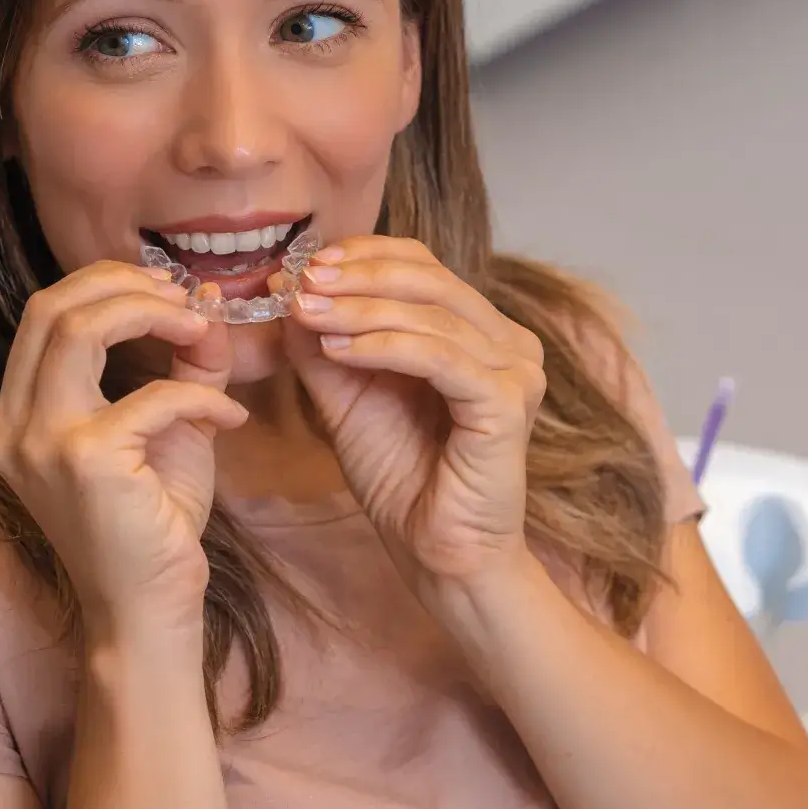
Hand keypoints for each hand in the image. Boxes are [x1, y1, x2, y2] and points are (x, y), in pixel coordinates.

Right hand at [0, 262, 246, 638]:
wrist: (147, 609)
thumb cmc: (152, 526)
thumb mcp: (167, 430)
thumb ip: (183, 366)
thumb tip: (206, 303)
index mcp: (18, 415)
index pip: (45, 315)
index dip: (107, 285)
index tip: (167, 292)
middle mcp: (14, 426)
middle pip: (52, 306)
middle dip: (124, 284)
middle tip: (184, 298)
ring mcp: (41, 443)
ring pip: (80, 328)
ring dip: (151, 313)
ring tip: (202, 328)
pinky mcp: (85, 461)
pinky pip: (154, 396)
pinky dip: (202, 396)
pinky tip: (231, 417)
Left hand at [279, 236, 546, 589]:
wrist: (436, 552)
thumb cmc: (403, 479)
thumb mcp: (348, 399)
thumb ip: (324, 347)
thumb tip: (291, 292)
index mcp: (479, 332)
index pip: (424, 266)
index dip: (366, 256)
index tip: (306, 265)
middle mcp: (508, 343)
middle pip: (431, 278)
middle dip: (358, 276)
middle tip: (303, 281)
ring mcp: (516, 371)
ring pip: (432, 315)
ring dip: (361, 309)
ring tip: (308, 313)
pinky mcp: (509, 403)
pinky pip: (441, 357)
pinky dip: (384, 346)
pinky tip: (339, 350)